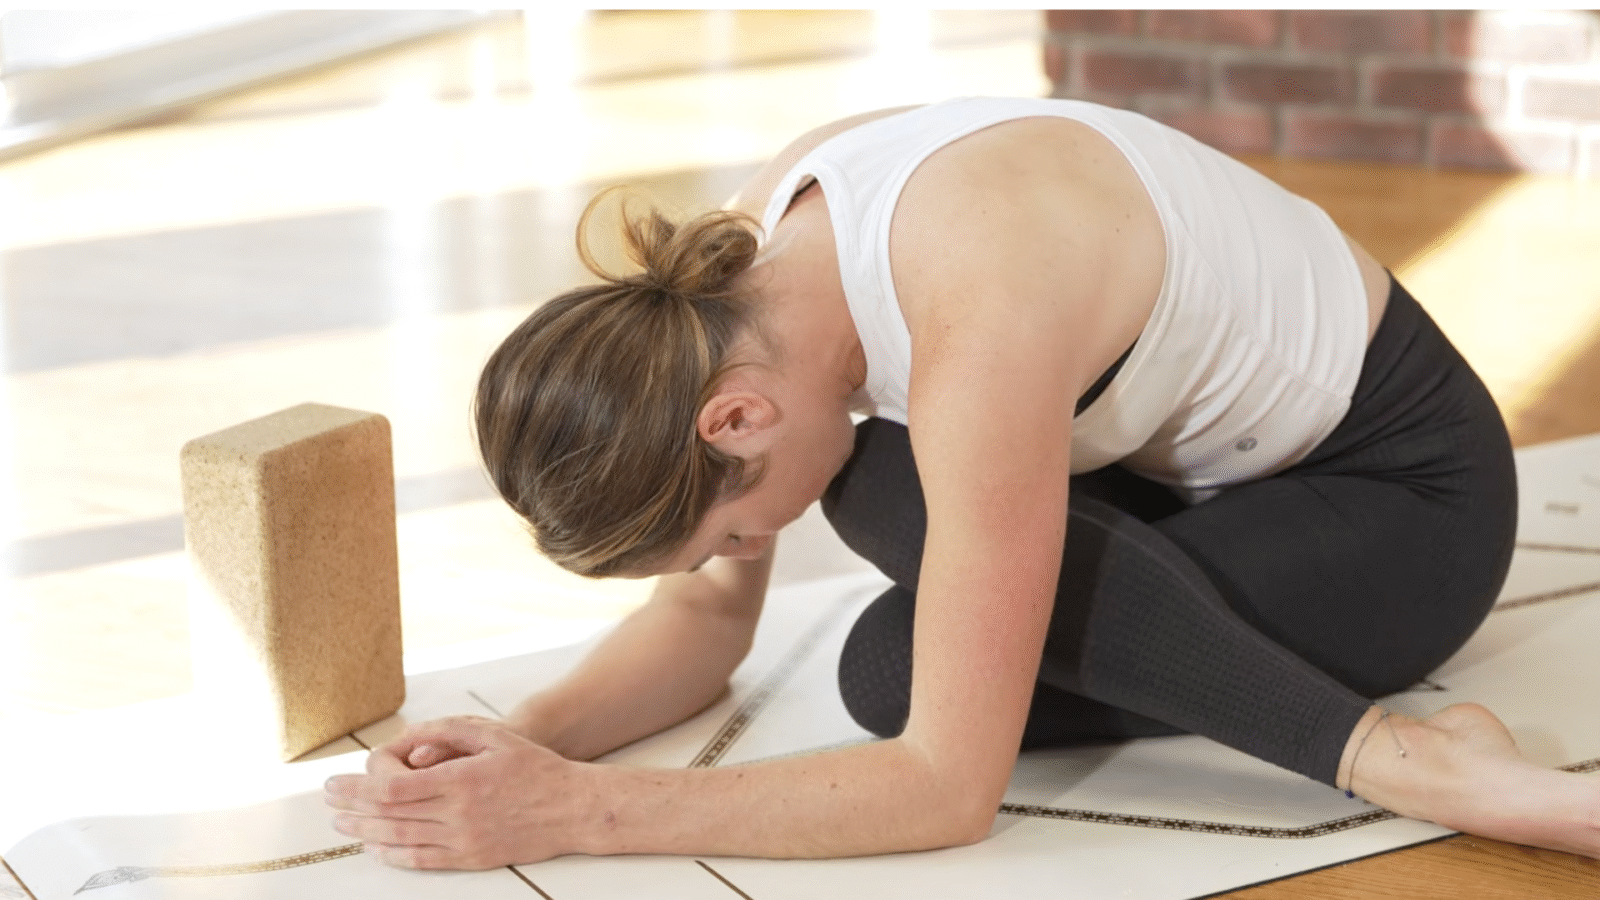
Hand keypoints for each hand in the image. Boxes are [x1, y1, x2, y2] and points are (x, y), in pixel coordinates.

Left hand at [323, 716, 592, 868]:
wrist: (573, 808)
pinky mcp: (471, 858)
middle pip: (388, 815)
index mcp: (460, 780)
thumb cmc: (535, 768)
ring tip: (343, 825)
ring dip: (364, 834)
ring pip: (399, 840)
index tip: (338, 781)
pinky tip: (377, 849)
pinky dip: (393, 856)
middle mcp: (457, 814)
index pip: (391, 787)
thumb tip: (406, 741)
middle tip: (330, 801)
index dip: (357, 786)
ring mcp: (463, 840)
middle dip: (352, 808)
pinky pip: (422, 861)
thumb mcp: (492, 735)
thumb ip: (446, 733)